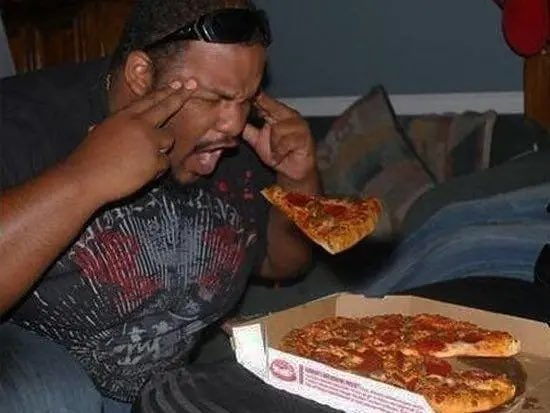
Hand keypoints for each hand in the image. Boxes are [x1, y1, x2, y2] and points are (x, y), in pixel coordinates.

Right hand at [63, 80, 196, 203]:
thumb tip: (94, 127)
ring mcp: (148, 141)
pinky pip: (164, 163)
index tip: (177, 84)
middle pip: (165, 107)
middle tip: (193, 86)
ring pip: (168, 139)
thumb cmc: (87, 160)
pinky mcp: (154, 160)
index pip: (148, 100)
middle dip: (180, 96)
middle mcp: (138, 124)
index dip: (164, 92)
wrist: (85, 178)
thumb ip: (106, 130)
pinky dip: (155, 170)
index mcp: (123, 116)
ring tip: (139, 160)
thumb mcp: (96, 135)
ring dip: (160, 148)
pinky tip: (138, 173)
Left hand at [243, 93, 316, 183]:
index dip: (256, 96)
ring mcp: (299, 125)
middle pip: (273, 109)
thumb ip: (247, 129)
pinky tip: (281, 156)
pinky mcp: (305, 137)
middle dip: (266, 117)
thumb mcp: (257, 141)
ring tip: (276, 152)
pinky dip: (280, 152)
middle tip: (265, 125)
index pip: (265, 101)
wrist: (293, 172)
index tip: (247, 91)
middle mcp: (290, 115)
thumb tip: (233, 120)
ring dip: (273, 146)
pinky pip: (286, 142)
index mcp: (278, 113)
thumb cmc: (278, 154)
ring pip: (278, 130)